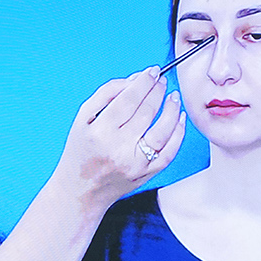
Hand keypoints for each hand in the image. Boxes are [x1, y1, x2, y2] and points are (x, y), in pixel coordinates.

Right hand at [53, 68, 185, 209]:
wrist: (81, 189)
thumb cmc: (81, 151)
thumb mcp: (82, 119)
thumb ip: (105, 95)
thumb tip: (134, 81)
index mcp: (99, 132)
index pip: (128, 99)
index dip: (144, 82)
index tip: (152, 71)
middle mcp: (118, 148)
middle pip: (146, 111)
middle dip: (158, 91)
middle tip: (162, 80)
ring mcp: (135, 163)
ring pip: (162, 130)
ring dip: (172, 109)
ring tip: (174, 97)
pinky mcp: (147, 173)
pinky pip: (170, 151)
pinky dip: (179, 133)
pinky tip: (179, 118)